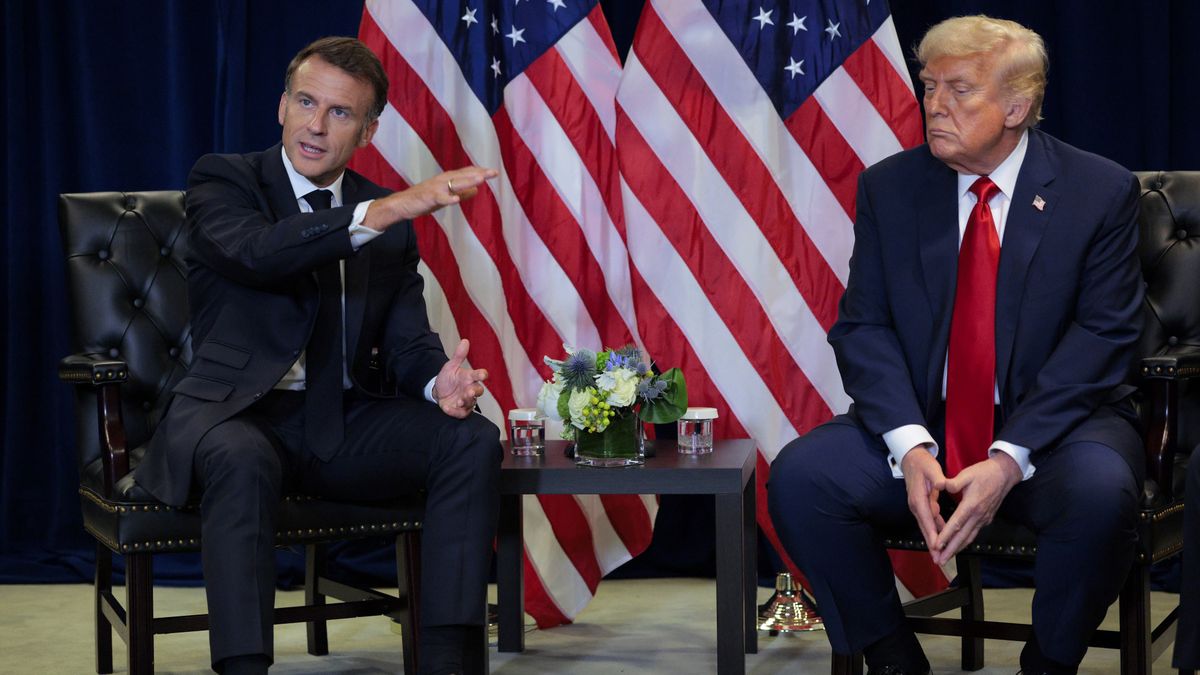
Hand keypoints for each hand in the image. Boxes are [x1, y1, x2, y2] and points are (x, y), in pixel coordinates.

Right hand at [363, 165, 498, 230]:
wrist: (402, 204)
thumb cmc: (424, 199)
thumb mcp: (446, 196)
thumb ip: (461, 193)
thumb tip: (477, 191)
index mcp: (447, 179)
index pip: (466, 173)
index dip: (479, 171)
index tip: (493, 172)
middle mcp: (443, 180)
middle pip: (463, 175)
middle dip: (478, 173)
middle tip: (493, 172)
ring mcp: (435, 188)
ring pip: (454, 183)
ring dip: (467, 181)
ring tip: (480, 180)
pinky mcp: (428, 197)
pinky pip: (440, 198)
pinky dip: (448, 198)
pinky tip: (457, 200)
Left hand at [432, 339, 487, 418]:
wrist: (438, 391)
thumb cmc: (448, 378)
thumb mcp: (450, 366)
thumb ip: (458, 355)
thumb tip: (465, 341)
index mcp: (470, 377)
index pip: (480, 375)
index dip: (482, 375)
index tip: (483, 374)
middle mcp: (470, 389)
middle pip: (478, 391)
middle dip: (475, 391)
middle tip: (469, 391)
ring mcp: (466, 400)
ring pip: (471, 403)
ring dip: (466, 402)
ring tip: (459, 400)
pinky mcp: (460, 410)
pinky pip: (461, 413)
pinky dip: (455, 411)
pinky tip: (448, 407)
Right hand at [901, 447, 946, 555]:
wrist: (912, 458)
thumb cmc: (922, 463)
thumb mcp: (931, 468)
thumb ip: (937, 477)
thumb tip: (942, 484)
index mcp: (918, 498)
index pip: (926, 519)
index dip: (932, 533)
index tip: (937, 546)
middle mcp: (916, 505)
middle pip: (925, 528)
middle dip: (931, 544)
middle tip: (938, 559)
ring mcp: (917, 506)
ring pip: (926, 526)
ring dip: (933, 540)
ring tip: (940, 554)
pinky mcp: (921, 505)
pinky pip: (929, 521)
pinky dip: (935, 530)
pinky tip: (942, 537)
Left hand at [929, 454, 1021, 564]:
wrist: (1004, 474)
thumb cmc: (984, 473)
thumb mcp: (967, 474)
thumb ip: (953, 482)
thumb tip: (941, 486)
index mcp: (971, 505)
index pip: (956, 524)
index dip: (946, 536)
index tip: (936, 546)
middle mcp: (978, 515)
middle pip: (963, 537)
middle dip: (950, 550)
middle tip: (939, 561)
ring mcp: (984, 519)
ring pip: (969, 537)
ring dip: (958, 549)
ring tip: (946, 558)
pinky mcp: (987, 519)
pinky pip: (974, 533)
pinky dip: (965, 541)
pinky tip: (958, 545)